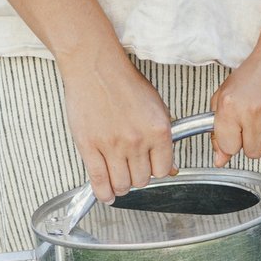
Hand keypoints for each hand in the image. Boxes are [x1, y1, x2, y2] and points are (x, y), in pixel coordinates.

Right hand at [56, 46, 175, 202]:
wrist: (94, 66)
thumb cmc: (124, 82)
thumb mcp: (155, 108)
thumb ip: (163, 140)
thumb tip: (170, 168)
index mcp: (158, 130)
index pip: (163, 170)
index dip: (155, 170)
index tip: (149, 167)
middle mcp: (137, 140)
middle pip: (142, 180)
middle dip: (137, 177)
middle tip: (130, 168)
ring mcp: (112, 145)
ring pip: (122, 184)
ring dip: (121, 186)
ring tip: (118, 178)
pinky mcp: (90, 147)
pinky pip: (99, 181)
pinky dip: (104, 193)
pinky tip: (106, 194)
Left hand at [209, 39, 260, 166]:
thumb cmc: (258, 71)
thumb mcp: (227, 95)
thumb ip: (218, 129)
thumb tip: (220, 159)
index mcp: (230, 105)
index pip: (229, 147)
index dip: (236, 141)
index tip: (241, 130)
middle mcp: (252, 109)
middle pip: (253, 153)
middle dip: (257, 140)